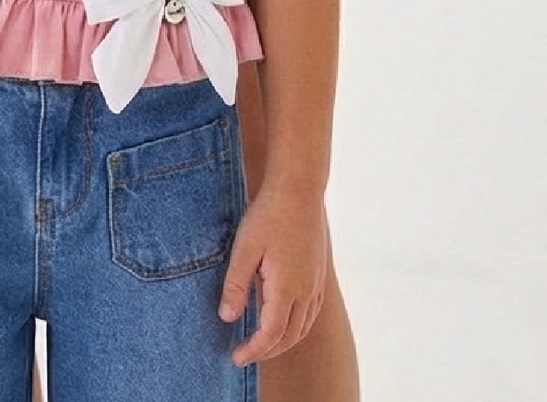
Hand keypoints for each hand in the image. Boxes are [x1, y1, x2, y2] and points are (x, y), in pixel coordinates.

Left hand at [217, 187, 327, 365]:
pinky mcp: (319, 272)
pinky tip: (285, 318)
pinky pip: (312, 311)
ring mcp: (316, 282)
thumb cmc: (268, 215)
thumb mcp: (244, 248)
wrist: (299, 189)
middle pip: (290, 336)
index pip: (271, 334)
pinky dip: (298, 324)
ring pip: (304, 326)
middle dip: (268, 350)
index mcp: (286, 288)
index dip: (254, 350)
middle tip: (246, 353)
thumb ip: (235, 285)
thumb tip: (227, 318)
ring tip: (263, 342)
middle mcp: (306, 290)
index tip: (236, 357)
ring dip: (284, 340)